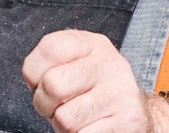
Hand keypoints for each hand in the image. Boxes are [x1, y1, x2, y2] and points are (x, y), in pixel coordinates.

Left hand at [22, 30, 153, 132]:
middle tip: (59, 107)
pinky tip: (92, 129)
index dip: (35, 74)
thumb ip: (50, 66)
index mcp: (93, 44)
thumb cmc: (92, 95)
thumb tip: (35, 81)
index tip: (44, 83)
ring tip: (79, 119)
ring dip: (63, 127)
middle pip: (52, 84)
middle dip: (45, 104)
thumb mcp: (74, 68)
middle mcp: (110, 63)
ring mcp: (122, 92)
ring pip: (65, 118)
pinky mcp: (129, 121)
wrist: (133, 118)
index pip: (50, 48)